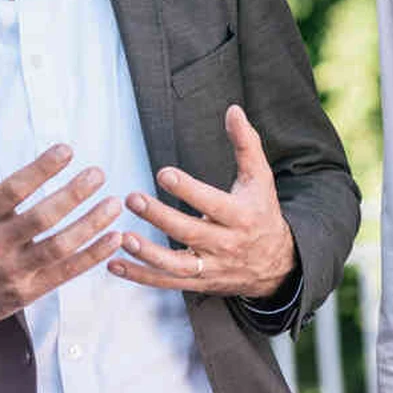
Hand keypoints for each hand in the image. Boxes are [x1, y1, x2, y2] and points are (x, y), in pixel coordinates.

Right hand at [0, 118, 124, 331]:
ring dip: (90, 225)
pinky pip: (65, 272)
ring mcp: (13, 271)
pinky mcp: (28, 291)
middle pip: (40, 219)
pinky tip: (114, 237)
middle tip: (97, 174)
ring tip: (114, 204)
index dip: (41, 170)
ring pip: (58, 247)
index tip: (67, 151)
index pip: (13, 190)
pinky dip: (92, 256)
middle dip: (72, 195)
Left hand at [106, 105, 295, 298]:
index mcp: (241, 215)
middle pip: (190, 233)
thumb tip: (233, 110)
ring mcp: (211, 267)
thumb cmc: (262, 212)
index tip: (164, 173)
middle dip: (160, 217)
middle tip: (132, 198)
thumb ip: (246, 143)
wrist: (278, 265)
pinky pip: (166, 283)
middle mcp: (226, 244)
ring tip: (122, 238)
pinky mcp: (198, 283)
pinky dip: (140, 276)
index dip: (188, 190)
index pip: (212, 203)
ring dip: (148, 254)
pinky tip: (114, 264)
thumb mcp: (260, 178)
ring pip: (177, 266)